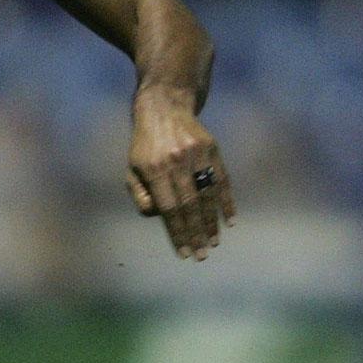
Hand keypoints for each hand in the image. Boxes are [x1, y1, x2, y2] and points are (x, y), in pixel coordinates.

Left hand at [127, 91, 233, 259]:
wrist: (164, 106)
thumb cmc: (145, 146)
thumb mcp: (132, 169)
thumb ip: (141, 196)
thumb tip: (159, 216)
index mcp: (154, 169)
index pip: (168, 209)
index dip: (178, 233)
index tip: (184, 253)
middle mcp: (176, 162)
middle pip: (189, 205)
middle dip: (196, 233)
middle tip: (202, 256)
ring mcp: (196, 154)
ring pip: (207, 195)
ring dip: (212, 222)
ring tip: (214, 242)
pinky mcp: (211, 148)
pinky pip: (221, 179)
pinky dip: (227, 201)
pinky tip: (230, 220)